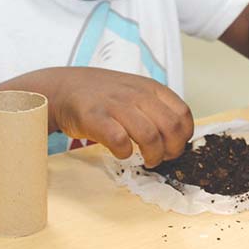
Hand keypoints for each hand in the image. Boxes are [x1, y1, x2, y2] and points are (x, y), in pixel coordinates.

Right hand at [48, 68, 193, 167]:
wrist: (65, 88)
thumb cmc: (103, 95)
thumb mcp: (136, 92)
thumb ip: (157, 108)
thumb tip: (178, 136)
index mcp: (151, 88)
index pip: (182, 114)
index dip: (184, 136)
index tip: (175, 145)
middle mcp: (137, 94)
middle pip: (171, 127)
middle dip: (172, 150)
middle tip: (162, 157)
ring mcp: (116, 105)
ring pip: (150, 136)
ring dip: (153, 155)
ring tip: (147, 160)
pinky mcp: (96, 118)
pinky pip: (120, 141)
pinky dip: (124, 153)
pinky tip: (121, 153)